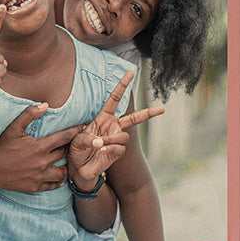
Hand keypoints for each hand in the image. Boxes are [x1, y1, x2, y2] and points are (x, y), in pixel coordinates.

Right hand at [0, 103, 85, 192]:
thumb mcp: (13, 128)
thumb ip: (29, 114)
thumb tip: (46, 104)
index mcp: (40, 147)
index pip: (64, 137)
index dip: (75, 131)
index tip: (84, 127)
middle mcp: (43, 163)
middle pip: (65, 153)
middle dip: (71, 147)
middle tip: (77, 142)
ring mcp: (40, 177)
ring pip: (62, 172)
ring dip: (66, 165)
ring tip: (67, 160)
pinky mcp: (35, 187)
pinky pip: (53, 185)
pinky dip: (57, 181)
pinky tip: (59, 177)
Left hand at [67, 70, 164, 186]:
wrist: (79, 168)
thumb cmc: (77, 150)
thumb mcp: (76, 139)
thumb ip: (87, 138)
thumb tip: (100, 142)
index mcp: (103, 117)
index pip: (115, 98)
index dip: (122, 85)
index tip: (131, 72)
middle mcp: (113, 127)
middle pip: (134, 118)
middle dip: (149, 113)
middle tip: (163, 108)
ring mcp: (116, 139)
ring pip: (123, 136)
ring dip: (110, 139)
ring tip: (99, 145)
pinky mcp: (117, 153)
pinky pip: (119, 148)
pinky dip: (110, 148)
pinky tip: (101, 150)